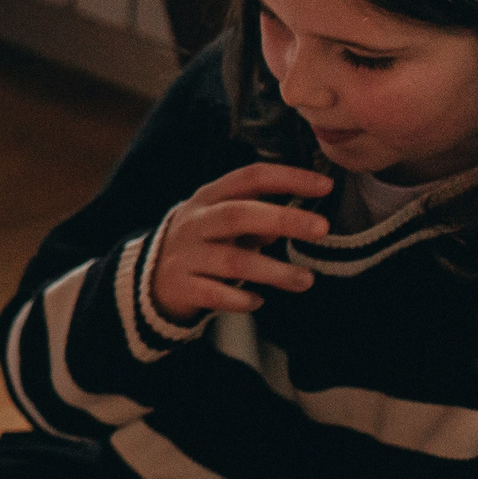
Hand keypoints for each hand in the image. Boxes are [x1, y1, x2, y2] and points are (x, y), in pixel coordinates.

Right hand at [148, 162, 333, 322]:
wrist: (152, 277)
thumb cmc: (205, 242)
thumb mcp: (226, 220)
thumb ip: (261, 216)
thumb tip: (302, 219)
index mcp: (210, 197)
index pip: (250, 178)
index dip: (288, 179)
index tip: (325, 186)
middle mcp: (195, 223)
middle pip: (238, 215)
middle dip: (284, 219)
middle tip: (322, 229)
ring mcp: (186, 256)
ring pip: (232, 261)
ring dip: (274, 270)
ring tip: (305, 280)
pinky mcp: (182, 287)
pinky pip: (215, 295)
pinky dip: (241, 299)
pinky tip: (258, 301)